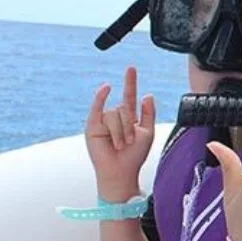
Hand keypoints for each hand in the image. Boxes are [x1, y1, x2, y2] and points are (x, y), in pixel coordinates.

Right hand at [85, 67, 156, 201]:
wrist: (121, 171)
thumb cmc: (134, 155)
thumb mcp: (147, 133)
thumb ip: (148, 113)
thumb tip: (147, 95)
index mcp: (129, 118)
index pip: (129, 96)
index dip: (130, 82)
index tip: (131, 68)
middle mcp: (115, 117)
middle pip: (125, 108)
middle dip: (129, 127)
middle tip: (128, 142)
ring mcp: (103, 120)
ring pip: (114, 114)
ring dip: (119, 131)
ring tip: (119, 145)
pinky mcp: (92, 125)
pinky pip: (97, 107)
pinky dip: (100, 97)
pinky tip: (106, 88)